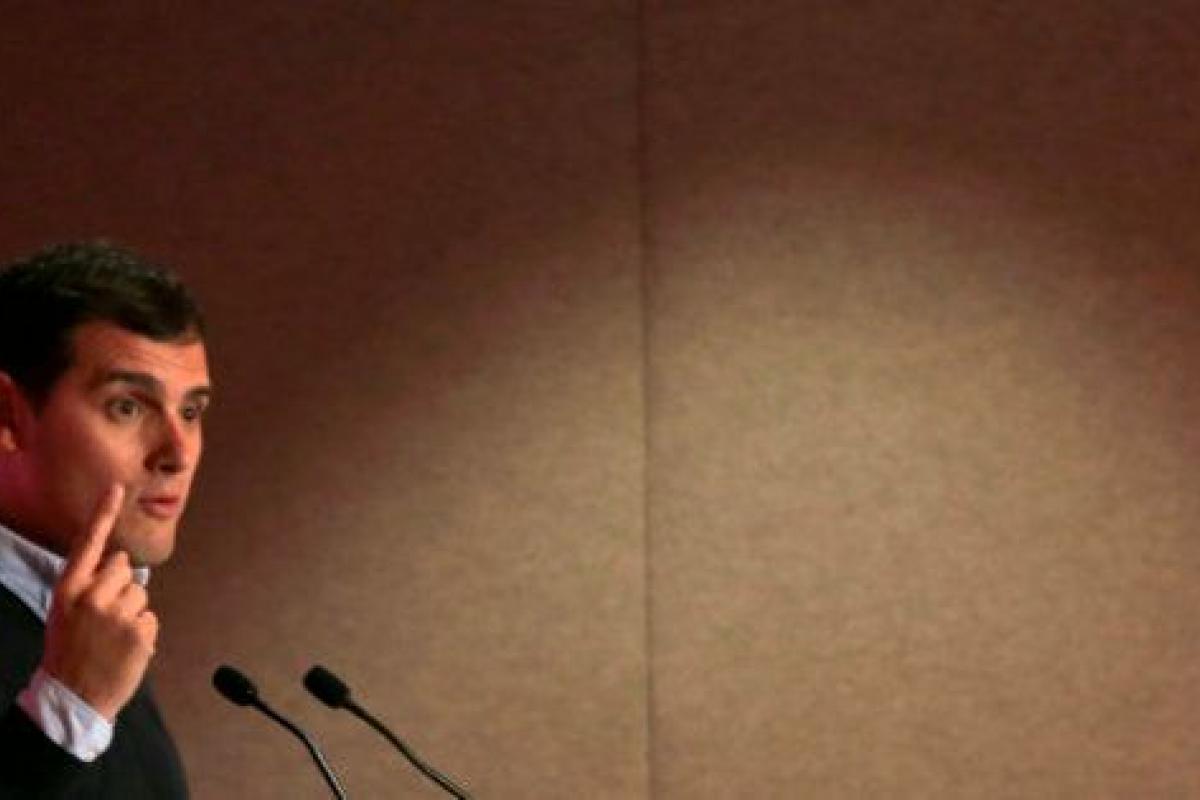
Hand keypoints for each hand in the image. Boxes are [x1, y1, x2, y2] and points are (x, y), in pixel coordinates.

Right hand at [40, 484, 158, 720]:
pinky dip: (142, 632)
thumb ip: (90, 585)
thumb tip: (120, 564)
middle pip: (125, 567)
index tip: (117, 486)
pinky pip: (150, 617)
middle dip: (121, 586)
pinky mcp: (139, 630)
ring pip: (141, 592)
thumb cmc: (70, 651)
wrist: (72, 698)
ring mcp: (116, 612)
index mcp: (68, 588)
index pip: (88, 543)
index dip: (103, 513)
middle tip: (102, 618)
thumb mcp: (66, 612)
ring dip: (133, 611)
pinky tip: (123, 649)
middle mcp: (91, 595)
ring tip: (111, 637)